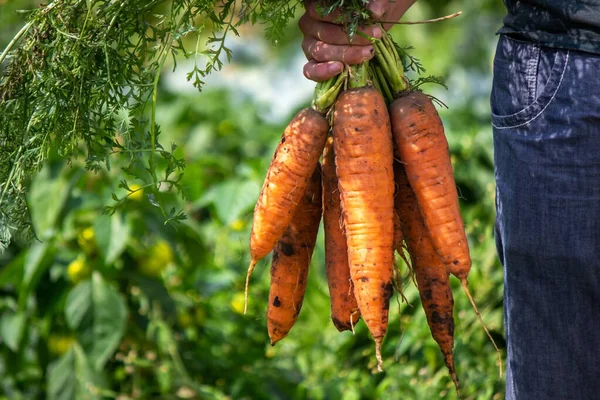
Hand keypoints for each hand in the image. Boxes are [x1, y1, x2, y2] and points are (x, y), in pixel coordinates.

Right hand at [299, 0, 416, 81]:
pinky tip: (339, 69)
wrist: (372, 30)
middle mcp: (309, 24)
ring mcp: (309, 45)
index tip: (369, 23)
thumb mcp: (377, 4)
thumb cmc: (370, 13)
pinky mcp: (313, 63)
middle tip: (373, 39)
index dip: (344, 18)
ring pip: (321, 52)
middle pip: (325, 34)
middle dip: (352, 39)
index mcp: (317, 5)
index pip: (323, 11)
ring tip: (367, 53)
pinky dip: (323, 72)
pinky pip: (311, 70)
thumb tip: (375, 10)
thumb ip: (377, 3)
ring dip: (346, 55)